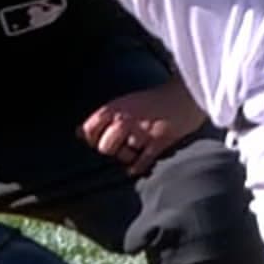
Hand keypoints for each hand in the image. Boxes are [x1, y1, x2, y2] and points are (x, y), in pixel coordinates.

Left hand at [80, 79, 205, 176]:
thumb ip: (102, 118)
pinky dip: (138, 167)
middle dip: (112, 150)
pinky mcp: (159, 141)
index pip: (89, 130)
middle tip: (120, 147)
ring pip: (123, 156)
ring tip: (134, 151)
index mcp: (115, 108)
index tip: (99, 140)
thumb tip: (78, 133)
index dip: (91, 139)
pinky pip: (142, 162)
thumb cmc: (153, 101)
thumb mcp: (124, 102)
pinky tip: (138, 165)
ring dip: (127, 157)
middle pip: (105, 147)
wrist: (184, 96)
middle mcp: (126, 119)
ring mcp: (142, 131)